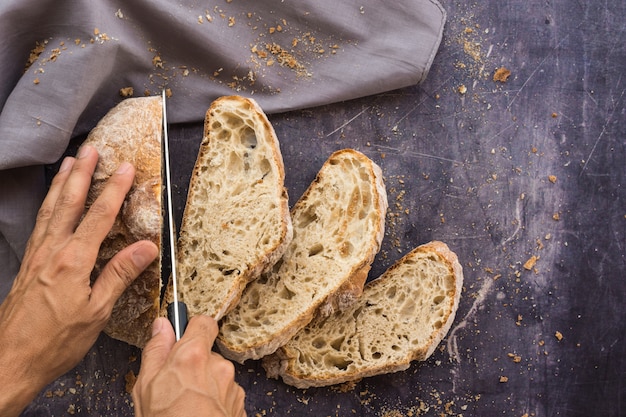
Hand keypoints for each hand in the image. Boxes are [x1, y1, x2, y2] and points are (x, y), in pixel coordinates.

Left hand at [0, 145, 158, 415]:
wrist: (10, 360)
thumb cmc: (55, 341)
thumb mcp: (97, 312)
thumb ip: (120, 275)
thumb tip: (147, 249)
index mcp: (73, 261)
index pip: (99, 216)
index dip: (114, 189)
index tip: (126, 168)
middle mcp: (52, 251)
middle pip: (68, 202)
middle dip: (82, 173)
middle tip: (91, 149)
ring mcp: (37, 256)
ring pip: (51, 209)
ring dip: (62, 183)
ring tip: (70, 162)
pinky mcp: (29, 264)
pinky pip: (40, 223)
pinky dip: (48, 204)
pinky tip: (52, 202)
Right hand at [133, 316, 246, 416]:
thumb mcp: (145, 386)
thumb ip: (156, 350)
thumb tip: (162, 326)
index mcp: (193, 355)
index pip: (203, 322)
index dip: (192, 328)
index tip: (181, 336)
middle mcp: (217, 366)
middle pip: (206, 353)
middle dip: (193, 364)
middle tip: (175, 386)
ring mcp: (231, 385)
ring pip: (216, 375)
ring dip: (205, 385)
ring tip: (186, 406)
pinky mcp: (239, 402)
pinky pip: (225, 393)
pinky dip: (215, 401)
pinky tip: (200, 414)